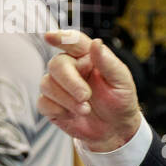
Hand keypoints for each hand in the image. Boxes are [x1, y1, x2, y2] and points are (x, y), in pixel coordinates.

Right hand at [39, 30, 141, 151]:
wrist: (116, 129)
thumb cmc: (121, 101)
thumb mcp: (122, 82)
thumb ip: (108, 62)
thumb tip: (96, 42)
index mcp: (88, 58)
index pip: (73, 42)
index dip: (61, 37)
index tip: (49, 37)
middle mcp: (71, 68)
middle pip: (56, 65)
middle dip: (70, 82)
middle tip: (85, 96)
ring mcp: (59, 86)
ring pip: (47, 84)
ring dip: (66, 99)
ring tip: (85, 110)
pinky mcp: (52, 104)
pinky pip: (43, 102)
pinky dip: (58, 110)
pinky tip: (72, 115)